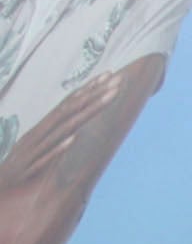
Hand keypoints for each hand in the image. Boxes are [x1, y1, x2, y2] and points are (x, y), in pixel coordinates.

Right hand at [1, 70, 133, 186]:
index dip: (88, 89)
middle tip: (118, 80)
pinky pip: (46, 157)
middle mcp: (39, 134)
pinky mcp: (28, 167)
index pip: (69, 103)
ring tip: (109, 99)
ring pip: (63, 129)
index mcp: (43, 128)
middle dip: (95, 95)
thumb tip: (79, 126)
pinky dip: (59, 147)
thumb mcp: (41, 146)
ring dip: (86, 114)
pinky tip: (73, 139)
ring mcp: (34, 149)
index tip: (109, 75)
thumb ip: (58, 134)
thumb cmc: (20, 165)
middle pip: (70, 110)